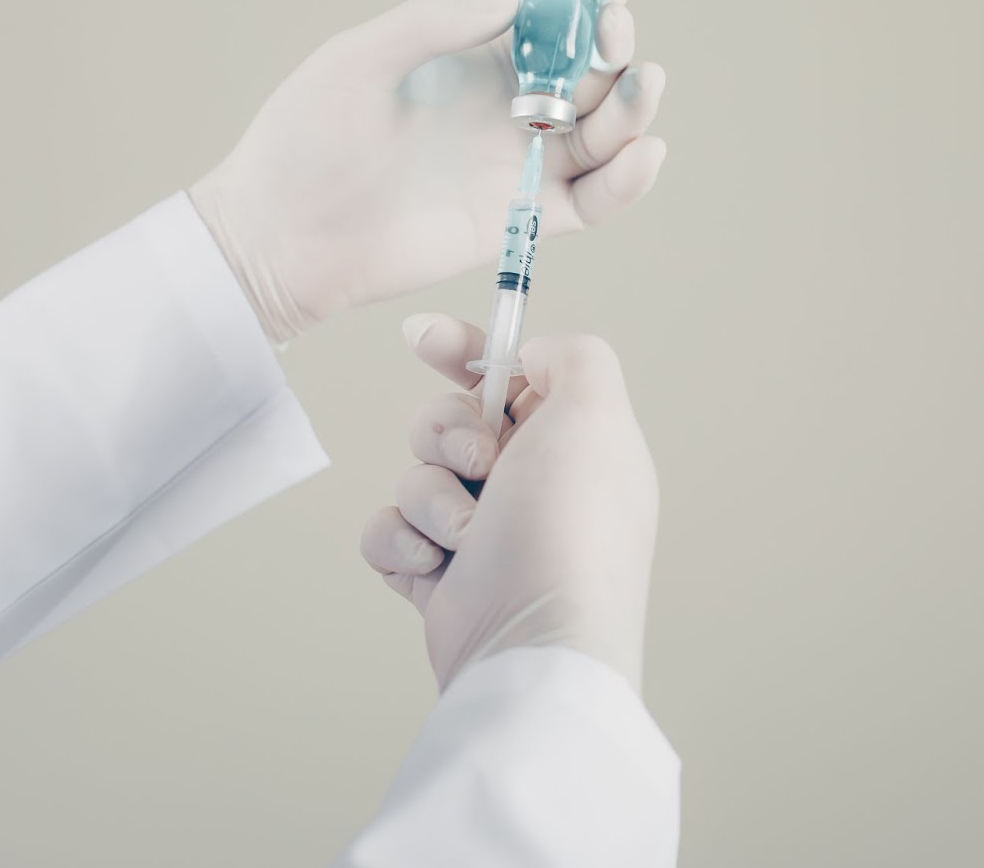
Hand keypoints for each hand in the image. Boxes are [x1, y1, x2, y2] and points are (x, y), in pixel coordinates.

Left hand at [189, 0, 666, 341]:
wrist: (284, 234)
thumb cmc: (305, 140)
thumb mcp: (358, 59)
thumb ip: (434, 21)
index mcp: (470, 65)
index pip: (546, 27)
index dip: (584, 4)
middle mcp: (505, 113)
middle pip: (587, 76)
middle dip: (614, 48)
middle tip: (615, 36)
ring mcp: (518, 168)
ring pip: (603, 135)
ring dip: (633, 107)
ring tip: (642, 84)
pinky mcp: (522, 222)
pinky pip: (593, 201)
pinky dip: (628, 181)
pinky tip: (645, 152)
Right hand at [360, 313, 659, 691]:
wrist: (530, 645)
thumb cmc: (567, 531)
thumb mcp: (595, 414)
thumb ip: (575, 356)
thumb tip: (536, 355)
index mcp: (573, 443)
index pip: (511, 376)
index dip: (463, 349)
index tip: (421, 337)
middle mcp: (532, 486)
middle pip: (449, 420)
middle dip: (446, 436)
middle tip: (478, 467)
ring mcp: (484, 535)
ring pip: (415, 476)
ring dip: (430, 501)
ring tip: (466, 539)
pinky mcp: (440, 577)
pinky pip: (389, 531)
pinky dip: (401, 545)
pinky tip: (432, 569)